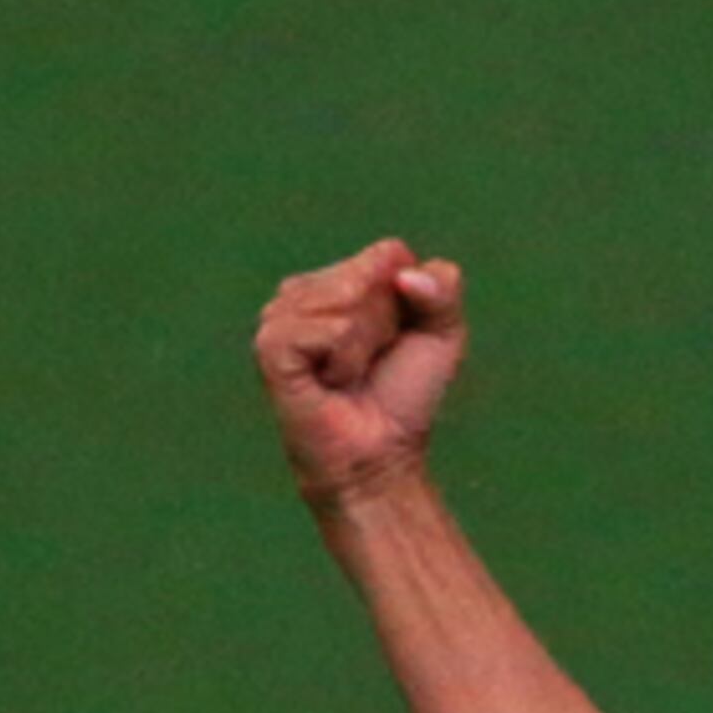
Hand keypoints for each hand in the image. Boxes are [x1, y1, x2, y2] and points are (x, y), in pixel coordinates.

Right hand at [256, 239, 465, 507]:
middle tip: (372, 363)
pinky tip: (330, 382)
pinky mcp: (269, 343)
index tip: (397, 341)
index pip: (389, 256)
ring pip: (347, 301)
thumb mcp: (442, 337)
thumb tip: (405, 272)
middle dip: (386, 325)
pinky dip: (343, 359)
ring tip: (349, 375)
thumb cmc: (403, 397)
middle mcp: (303, 289)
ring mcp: (279, 314)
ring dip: (364, 345)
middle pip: (368, 275)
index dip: (409, 302)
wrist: (379, 456)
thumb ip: (443, 290)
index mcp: (337, 278)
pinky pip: (328, 329)